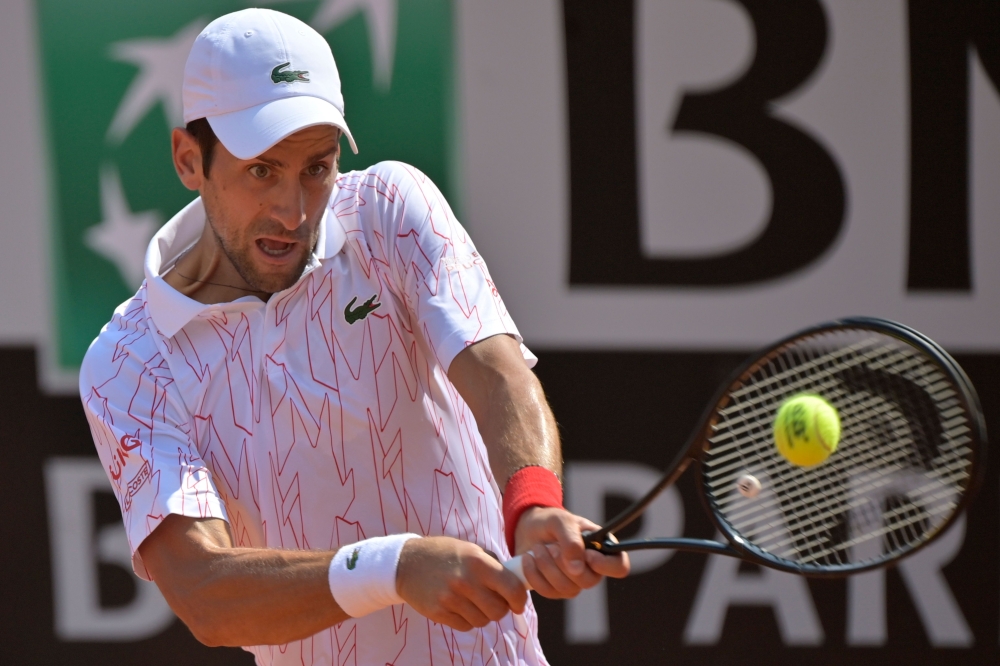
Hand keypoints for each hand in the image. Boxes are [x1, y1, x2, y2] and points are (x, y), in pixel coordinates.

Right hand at [396, 537, 527, 630]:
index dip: (520, 599)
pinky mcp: (439, 612)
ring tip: (472, 600)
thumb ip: (494, 563)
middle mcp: (465, 581)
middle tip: (493, 600)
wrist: (406, 562)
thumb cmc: (444, 553)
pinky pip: (465, 626)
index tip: (518, 602)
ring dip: (482, 614)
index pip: (512, 589)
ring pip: (482, 621)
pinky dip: (467, 620)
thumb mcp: (470, 548)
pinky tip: (459, 606)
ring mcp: (450, 599)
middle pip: (499, 611)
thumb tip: (516, 581)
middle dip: (500, 608)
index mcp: (478, 562)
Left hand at [514, 507, 629, 597]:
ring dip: (547, 568)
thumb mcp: (561, 521)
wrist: (529, 528)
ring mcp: (574, 582)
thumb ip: (571, 540)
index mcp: (602, 548)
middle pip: (589, 582)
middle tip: (551, 546)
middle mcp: (592, 568)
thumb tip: (577, 569)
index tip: (587, 555)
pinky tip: (528, 559)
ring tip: (537, 548)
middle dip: (564, 564)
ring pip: (567, 589)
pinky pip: (548, 592)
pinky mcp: (555, 590)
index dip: (606, 566)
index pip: (619, 567)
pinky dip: (535, 575)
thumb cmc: (551, 521)